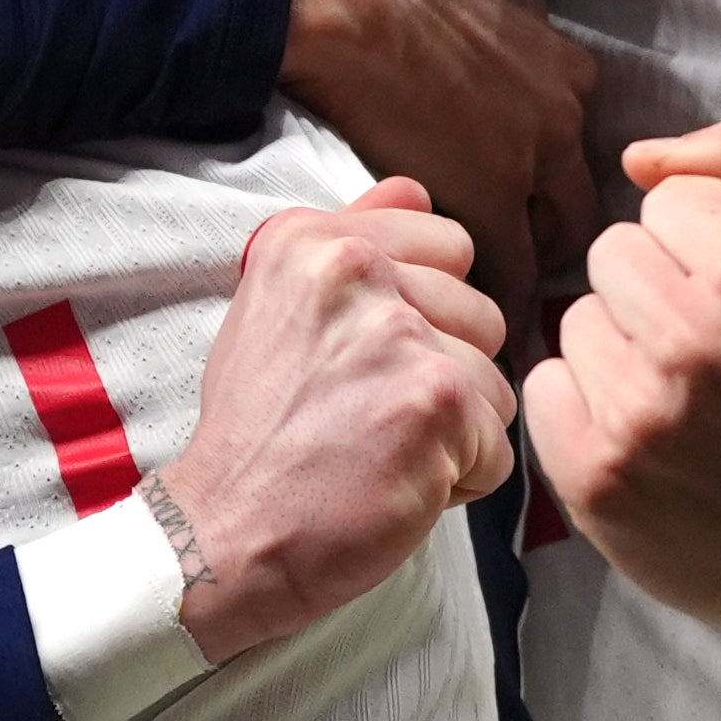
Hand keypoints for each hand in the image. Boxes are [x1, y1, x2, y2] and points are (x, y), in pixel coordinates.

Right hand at [145, 187, 516, 662]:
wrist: (222, 533)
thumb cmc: (253, 434)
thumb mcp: (276, 312)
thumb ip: (352, 241)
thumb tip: (416, 188)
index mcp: (314, 240)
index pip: (448, 246)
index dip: (424, 317)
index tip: (365, 361)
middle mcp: (357, 271)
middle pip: (481, 316)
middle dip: (443, 377)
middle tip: (366, 417)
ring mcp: (401, 335)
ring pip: (495, 384)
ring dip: (452, 434)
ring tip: (378, 452)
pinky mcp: (437, 404)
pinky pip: (498, 447)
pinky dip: (458, 485)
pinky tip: (392, 487)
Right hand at [273, 0, 595, 325]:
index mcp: (553, 44)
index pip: (570, 122)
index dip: (540, 157)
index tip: (511, 182)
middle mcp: (561, 101)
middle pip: (583, 190)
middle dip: (552, 225)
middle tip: (512, 258)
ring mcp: (530, 153)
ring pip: (556, 241)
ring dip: (528, 271)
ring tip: (494, 309)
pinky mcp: (484, 198)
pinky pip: (510, 280)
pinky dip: (497, 307)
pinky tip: (480, 336)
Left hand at [523, 118, 720, 672]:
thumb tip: (636, 158)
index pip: (664, 203)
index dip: (709, 249)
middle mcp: (691, 342)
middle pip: (612, 255)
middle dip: (660, 293)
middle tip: (719, 356)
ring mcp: (639, 416)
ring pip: (576, 321)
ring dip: (622, 351)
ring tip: (690, 402)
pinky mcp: (596, 479)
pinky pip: (545, 390)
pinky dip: (586, 409)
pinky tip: (650, 440)